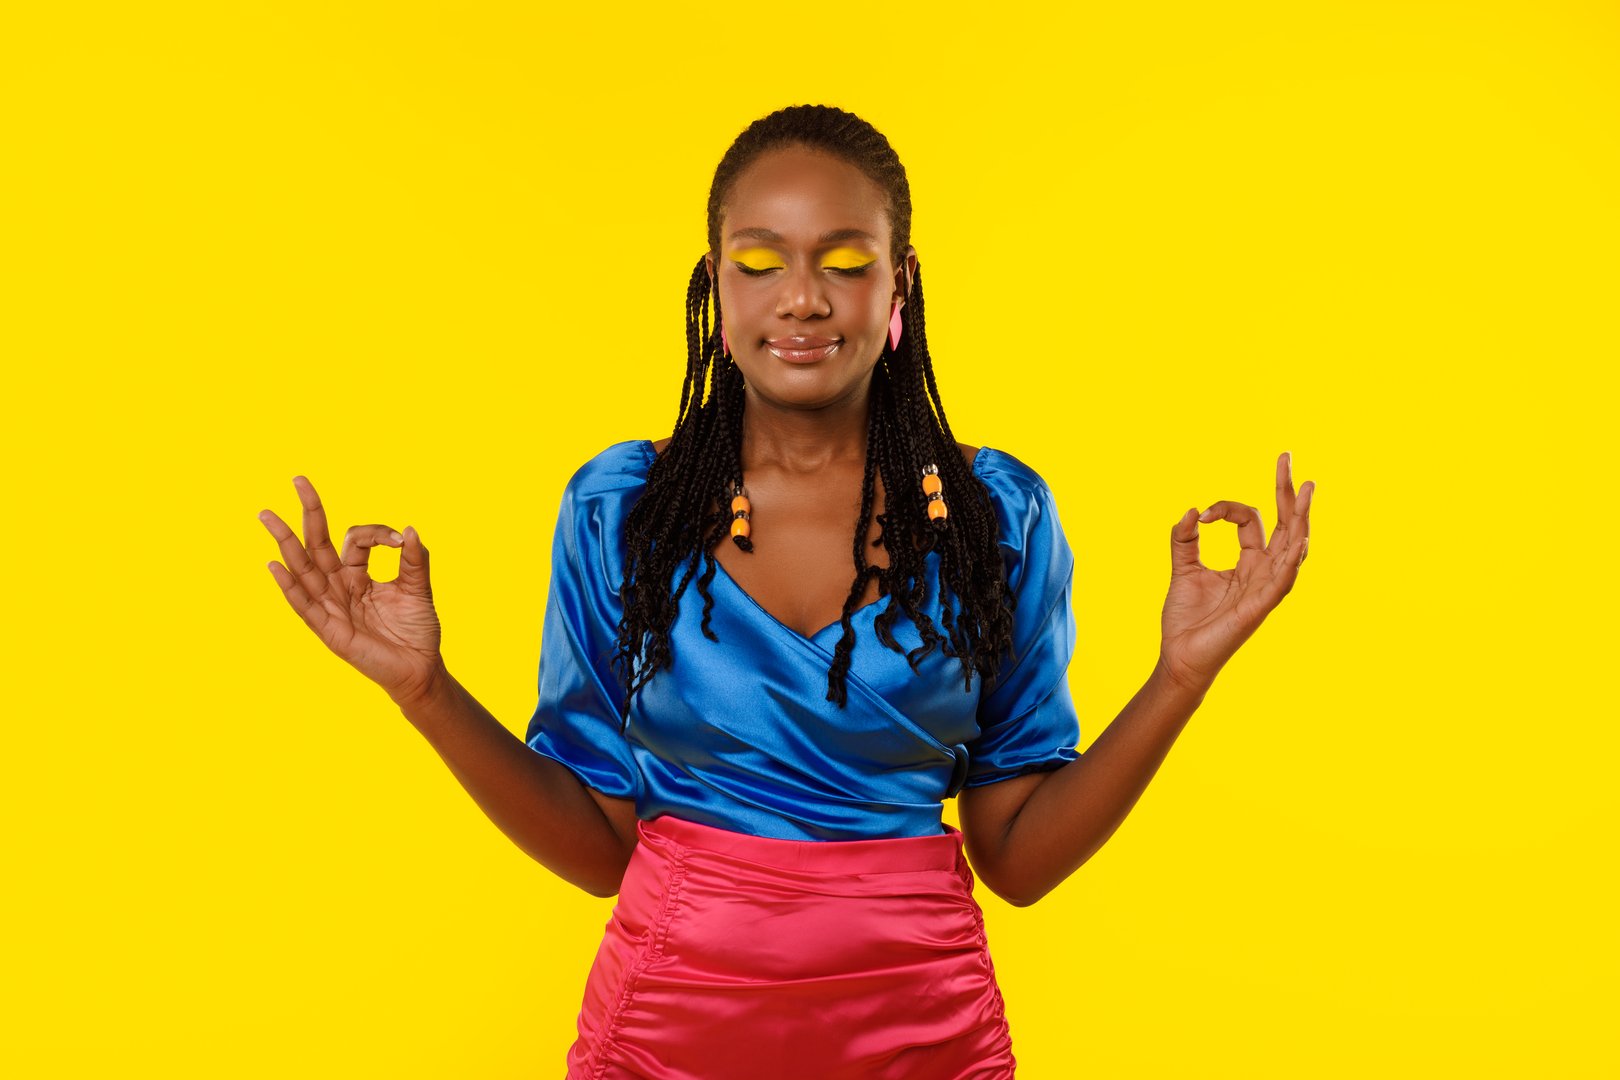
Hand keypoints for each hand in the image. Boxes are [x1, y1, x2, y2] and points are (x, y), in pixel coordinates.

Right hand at [259, 476, 442, 704]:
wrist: (421, 668)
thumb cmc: (417, 630)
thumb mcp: (418, 589)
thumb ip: (414, 560)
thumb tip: (408, 530)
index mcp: (359, 575)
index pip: (356, 540)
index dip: (376, 532)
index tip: (398, 540)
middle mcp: (340, 587)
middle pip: (318, 545)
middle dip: (309, 513)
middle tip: (299, 479)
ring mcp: (332, 607)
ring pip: (304, 569)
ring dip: (286, 543)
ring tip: (268, 516)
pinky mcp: (330, 630)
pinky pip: (305, 606)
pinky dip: (290, 586)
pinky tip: (275, 566)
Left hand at [1158, 452, 1314, 692]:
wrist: (1179, 657)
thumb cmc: (1186, 619)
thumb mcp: (1183, 569)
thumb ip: (1185, 539)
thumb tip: (1192, 509)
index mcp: (1248, 562)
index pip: (1250, 519)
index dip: (1226, 507)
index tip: (1202, 514)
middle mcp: (1263, 572)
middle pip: (1283, 525)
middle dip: (1286, 492)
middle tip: (1286, 458)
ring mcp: (1265, 589)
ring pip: (1292, 547)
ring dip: (1300, 519)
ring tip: (1309, 489)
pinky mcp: (1260, 607)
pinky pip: (1282, 580)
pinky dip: (1291, 560)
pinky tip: (1299, 538)